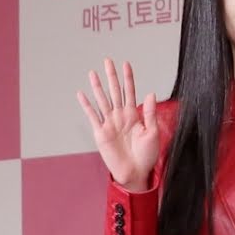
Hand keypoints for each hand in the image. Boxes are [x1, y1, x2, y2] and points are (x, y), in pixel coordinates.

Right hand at [76, 58, 158, 190]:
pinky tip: (82, 94)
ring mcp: (110, 123)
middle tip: (108, 61)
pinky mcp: (101, 132)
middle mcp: (120, 116)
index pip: (130, 92)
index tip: (126, 64)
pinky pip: (92, 116)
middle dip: (111, 76)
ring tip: (93, 73)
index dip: (128, 78)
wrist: (135, 173)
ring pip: (102, 100)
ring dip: (97, 87)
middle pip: (114, 92)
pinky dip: (86, 105)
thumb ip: (150, 113)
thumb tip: (150, 93)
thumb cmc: (146, 156)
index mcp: (134, 116)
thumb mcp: (152, 133)